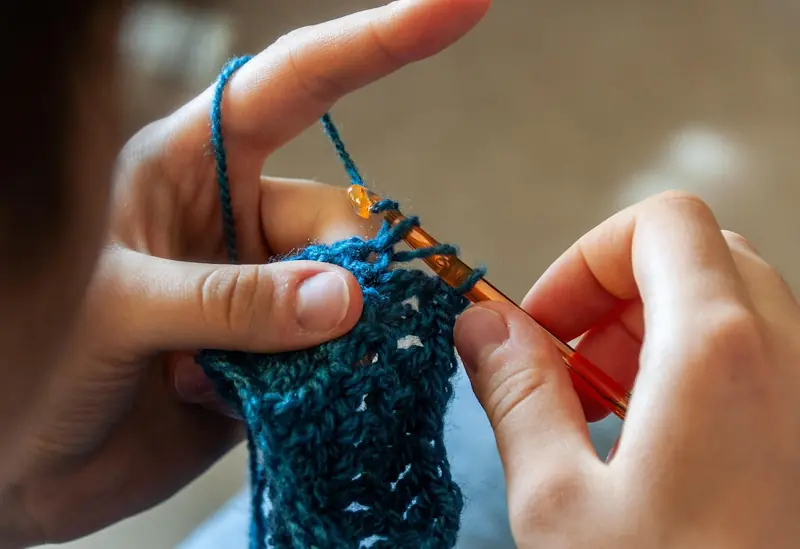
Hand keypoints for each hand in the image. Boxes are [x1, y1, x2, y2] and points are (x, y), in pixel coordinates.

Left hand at [1, 1, 489, 545]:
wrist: (35, 467)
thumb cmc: (39, 367)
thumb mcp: (122, 312)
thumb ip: (232, 301)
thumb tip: (348, 299)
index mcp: (188, 165)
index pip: (295, 82)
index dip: (379, 41)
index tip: (461, 2)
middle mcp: (235, 217)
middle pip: (336, 216)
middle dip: (343, 275)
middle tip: (316, 334)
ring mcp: (263, 285)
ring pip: (347, 292)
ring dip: (324, 344)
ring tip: (250, 384)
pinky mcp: (281, 352)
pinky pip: (336, 353)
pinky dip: (321, 381)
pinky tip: (252, 405)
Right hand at [454, 191, 799, 547]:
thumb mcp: (557, 501)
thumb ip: (515, 392)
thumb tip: (480, 327)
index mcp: (717, 352)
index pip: (660, 222)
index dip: (587, 257)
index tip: (545, 325)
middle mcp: (787, 357)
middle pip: (697, 256)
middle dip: (617, 297)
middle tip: (572, 372)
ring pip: (730, 304)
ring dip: (654, 334)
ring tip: (608, 416)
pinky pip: (756, 358)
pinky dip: (693, 371)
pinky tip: (655, 448)